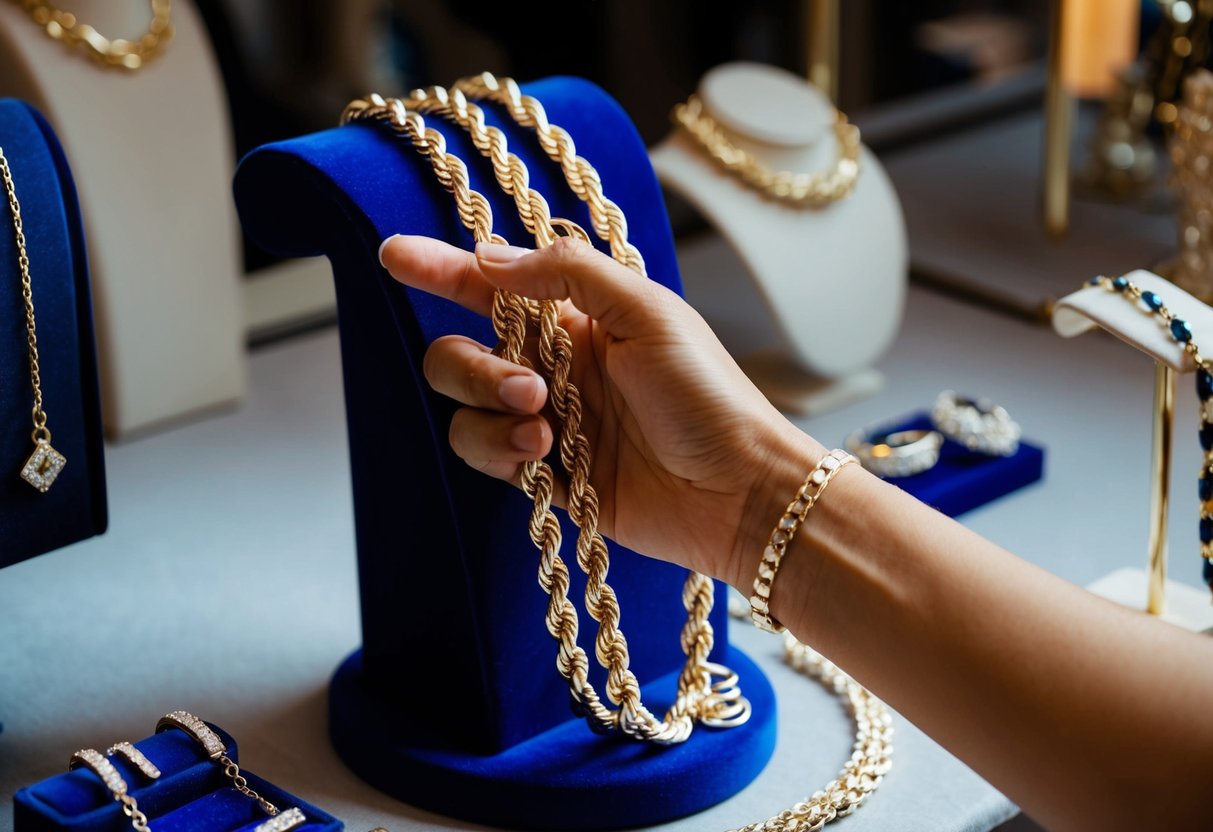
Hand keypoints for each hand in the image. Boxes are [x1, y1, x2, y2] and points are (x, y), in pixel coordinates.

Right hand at [379, 235, 823, 588]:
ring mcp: (547, 422)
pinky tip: (545, 461)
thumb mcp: (649, 313)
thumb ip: (570, 275)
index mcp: (579, 318)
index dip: (442, 268)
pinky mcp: (547, 476)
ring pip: (464, 407)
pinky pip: (485, 456)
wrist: (737, 491)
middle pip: (461, 351)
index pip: (493, 285)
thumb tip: (491, 255)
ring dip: (490, 413)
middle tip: (531, 388)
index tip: (393, 255)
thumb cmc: (708, 396)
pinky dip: (500, 454)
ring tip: (545, 433)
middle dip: (475, 367)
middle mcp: (554, 366)